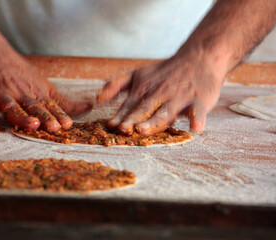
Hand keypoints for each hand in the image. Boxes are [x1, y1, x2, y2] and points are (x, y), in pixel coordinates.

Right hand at [0, 46, 90, 131]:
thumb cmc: (18, 73)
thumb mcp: (42, 85)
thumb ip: (62, 102)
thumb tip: (88, 109)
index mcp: (35, 93)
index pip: (49, 106)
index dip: (59, 115)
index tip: (68, 125)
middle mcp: (20, 93)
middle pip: (34, 107)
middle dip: (45, 117)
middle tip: (54, 127)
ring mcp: (0, 93)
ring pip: (12, 106)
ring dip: (21, 116)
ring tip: (30, 124)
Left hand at [98, 52, 223, 135]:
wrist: (197, 58)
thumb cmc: (164, 72)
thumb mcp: (137, 74)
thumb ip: (117, 85)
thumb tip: (98, 98)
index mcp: (144, 89)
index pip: (130, 105)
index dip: (121, 116)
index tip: (111, 126)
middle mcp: (160, 93)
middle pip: (145, 109)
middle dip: (133, 120)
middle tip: (124, 130)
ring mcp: (179, 96)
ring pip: (166, 112)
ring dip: (155, 121)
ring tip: (145, 129)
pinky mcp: (198, 99)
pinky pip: (197, 111)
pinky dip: (197, 119)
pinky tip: (195, 128)